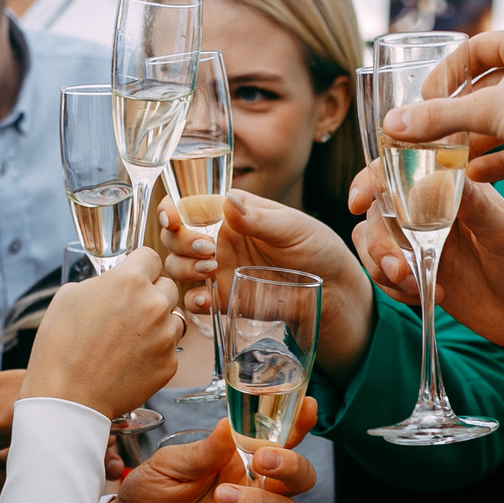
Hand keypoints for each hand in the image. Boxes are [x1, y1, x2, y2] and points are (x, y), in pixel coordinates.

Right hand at [23, 248, 184, 418]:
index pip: (150, 257)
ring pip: (174, 318)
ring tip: (130, 339)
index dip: (138, 266)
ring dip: (158, 322)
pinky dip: (155, 351)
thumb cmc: (60, 347)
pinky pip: (170, 348)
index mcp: (129, 281)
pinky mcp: (170, 364)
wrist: (68, 397)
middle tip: (128, 311)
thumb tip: (112, 282)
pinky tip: (131, 360)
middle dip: (150, 294)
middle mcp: (155, 304)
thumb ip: (100, 282)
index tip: (132, 275)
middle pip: (167, 286)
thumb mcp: (68, 297)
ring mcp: (166, 336)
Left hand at [97, 416, 315, 502]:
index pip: (280, 441)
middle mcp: (254, 491)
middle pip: (300, 478)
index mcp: (240, 461)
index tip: (308, 407)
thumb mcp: (169, 465)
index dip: (299, 425)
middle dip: (291, 466)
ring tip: (222, 498)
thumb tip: (228, 425)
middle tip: (262, 459)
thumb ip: (203, 451)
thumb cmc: (149, 495)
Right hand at [161, 190, 373, 376]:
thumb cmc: (315, 246)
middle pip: (175, 237)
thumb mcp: (291, 227)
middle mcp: (217, 239)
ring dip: (184, 268)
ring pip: (179, 267)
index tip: (172, 218)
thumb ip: (258, 219)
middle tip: (207, 250)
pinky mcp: (224, 298)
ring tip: (211, 270)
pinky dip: (193, 300)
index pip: (189, 205)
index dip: (172, 210)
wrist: (331, 288)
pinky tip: (205, 300)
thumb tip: (227, 202)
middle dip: (180, 242)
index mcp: (230, 213)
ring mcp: (218, 269)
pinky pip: (195, 300)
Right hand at [350, 176, 503, 354]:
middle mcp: (433, 212)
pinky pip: (386, 274)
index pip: (401, 170)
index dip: (371, 180)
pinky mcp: (422, 273)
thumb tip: (435, 180)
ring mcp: (424, 243)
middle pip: (378, 211)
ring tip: (413, 285)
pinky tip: (423, 296)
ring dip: (382, 265)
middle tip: (399, 266)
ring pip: (375, 243)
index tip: (358, 201)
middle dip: (378, 239)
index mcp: (454, 188)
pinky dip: (392, 287)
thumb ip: (473, 206)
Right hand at [383, 24, 503, 196]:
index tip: (424, 100)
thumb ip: (439, 118)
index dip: (445, 74)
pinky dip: (500, 159)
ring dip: (477, 140)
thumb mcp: (489, 109)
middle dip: (459, 114)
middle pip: (488, 88)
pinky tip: (476, 177)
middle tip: (431, 133)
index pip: (474, 49)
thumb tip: (393, 125)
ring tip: (447, 159)